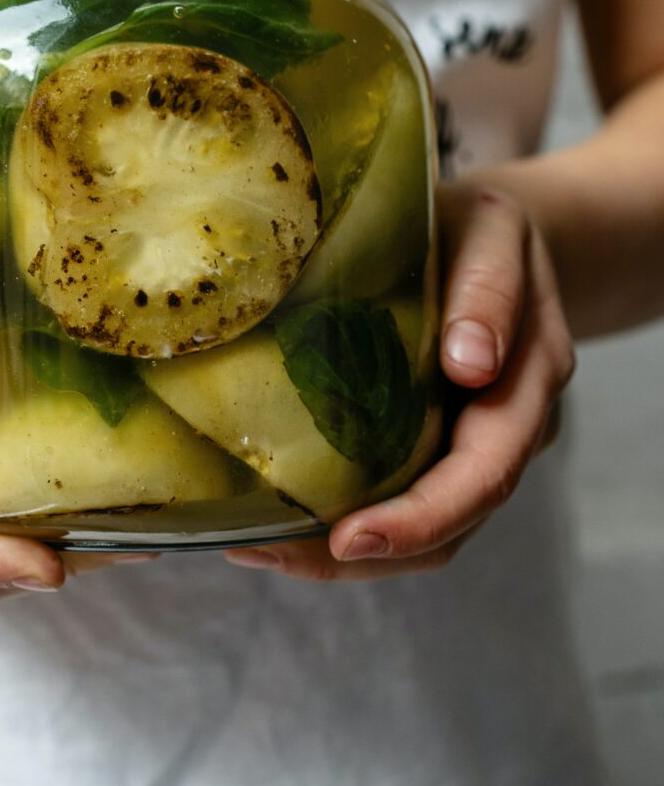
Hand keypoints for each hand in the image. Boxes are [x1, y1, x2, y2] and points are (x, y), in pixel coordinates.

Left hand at [225, 184, 575, 581]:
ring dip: (341, 555)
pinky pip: (397, 501)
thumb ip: (490, 288)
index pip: (484, 474)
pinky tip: (276, 517)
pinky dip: (341, 521)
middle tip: (269, 554)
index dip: (422, 518)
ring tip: (257, 548)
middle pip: (449, 524)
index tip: (351, 537)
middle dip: (364, 553)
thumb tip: (472, 363)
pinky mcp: (431, 444)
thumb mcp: (495, 232)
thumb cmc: (486, 230)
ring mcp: (469, 445)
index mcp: (527, 383)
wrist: (498, 237)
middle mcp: (505, 430)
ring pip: (422, 533)